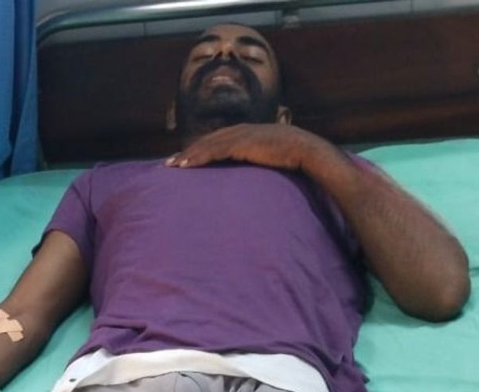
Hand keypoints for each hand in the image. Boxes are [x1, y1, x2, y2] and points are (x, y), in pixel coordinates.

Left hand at [165, 123, 336, 170]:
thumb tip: (258, 175)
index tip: (188, 159)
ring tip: (173, 167)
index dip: (202, 149)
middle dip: (189, 152)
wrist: (308, 151)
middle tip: (171, 163)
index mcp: (250, 132)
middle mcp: (242, 130)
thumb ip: (262, 160)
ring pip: (207, 145)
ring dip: (188, 156)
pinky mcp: (242, 143)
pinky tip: (186, 166)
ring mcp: (241, 135)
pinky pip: (214, 150)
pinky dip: (198, 157)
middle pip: (208, 140)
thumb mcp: (274, 157)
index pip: (220, 140)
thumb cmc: (296, 158)